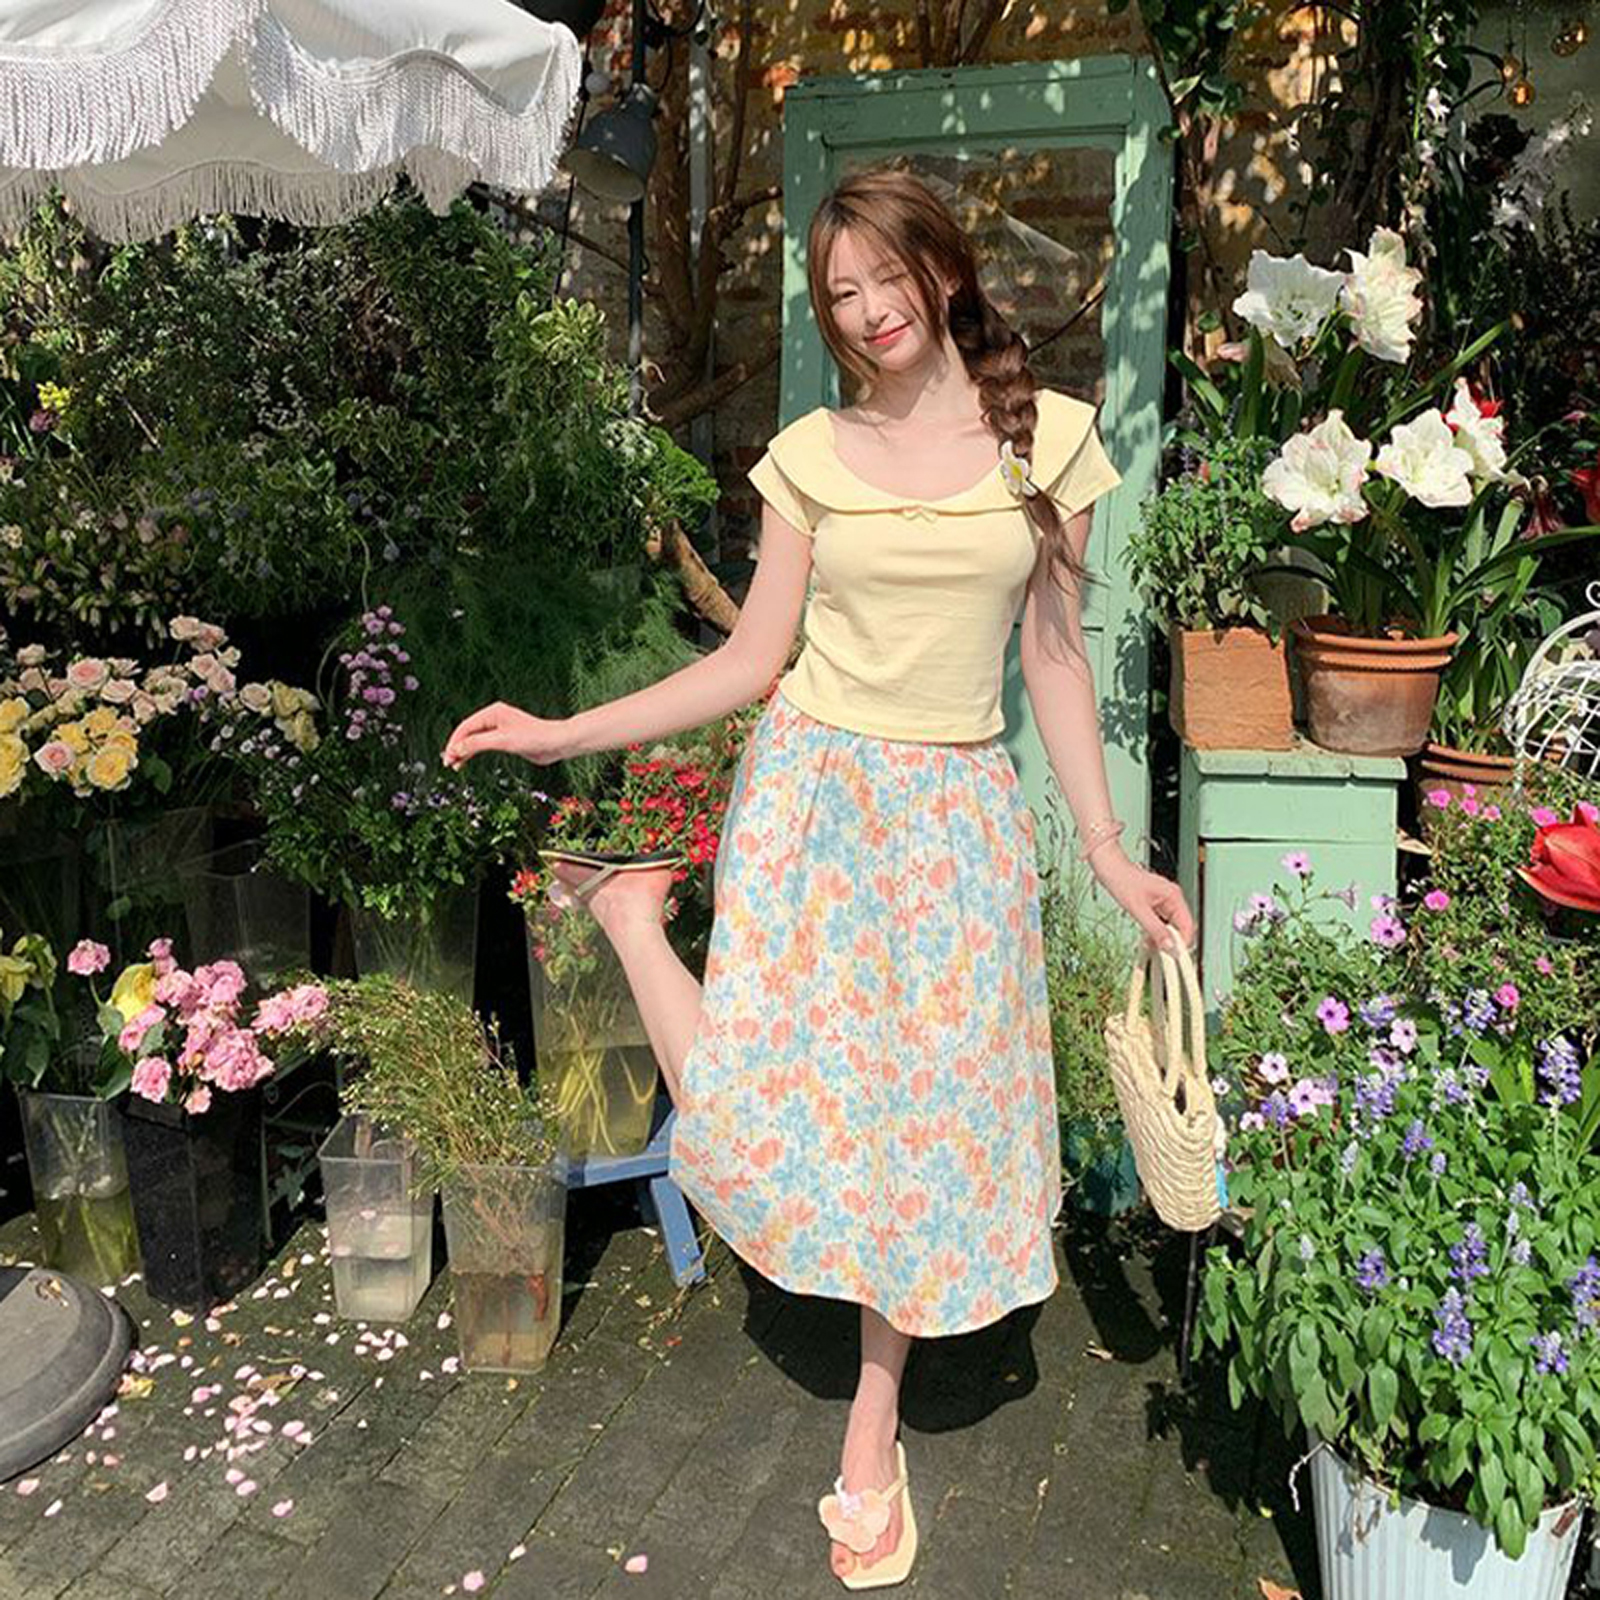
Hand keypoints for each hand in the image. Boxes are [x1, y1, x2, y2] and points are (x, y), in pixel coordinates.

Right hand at [441, 701, 570, 769]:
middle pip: (468, 733)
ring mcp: (500, 729)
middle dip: (457, 747)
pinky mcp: (506, 739)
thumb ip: (478, 743)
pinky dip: (474, 753)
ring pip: (474, 740)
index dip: (454, 742)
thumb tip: (457, 748)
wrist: (557, 743)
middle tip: (448, 763)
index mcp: (493, 712)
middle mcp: (495, 718)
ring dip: (464, 752)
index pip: (465, 727)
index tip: (447, 757)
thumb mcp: (503, 741)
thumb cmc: (535, 737)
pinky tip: (467, 761)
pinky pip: (484, 745)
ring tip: (455, 766)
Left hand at [1090, 847, 1196, 954]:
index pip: (1187, 925)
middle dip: (1172, 942)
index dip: (1183, 943)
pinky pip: (1161, 923)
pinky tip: (1148, 940)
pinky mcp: (1155, 904)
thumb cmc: (1122, 880)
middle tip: (1161, 954)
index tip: (1174, 956)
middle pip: (1181, 927)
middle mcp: (1172, 898)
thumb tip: (1169, 946)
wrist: (1109, 868)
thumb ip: (1155, 929)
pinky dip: (1156, 932)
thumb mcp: (1138, 909)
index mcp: (1173, 896)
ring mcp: (1164, 901)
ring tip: (1152, 948)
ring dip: (1163, 938)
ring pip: (1171, 926)